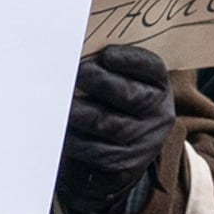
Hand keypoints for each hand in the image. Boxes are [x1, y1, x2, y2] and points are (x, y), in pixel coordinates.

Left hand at [57, 43, 172, 213]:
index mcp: (157, 87)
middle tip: (77, 74)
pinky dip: (73, 140)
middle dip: (101, 82)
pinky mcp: (123, 165)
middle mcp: (157, 115)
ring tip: (60, 103)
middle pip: (133, 97)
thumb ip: (102, 68)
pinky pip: (96, 152)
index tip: (106, 54)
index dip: (131, 61)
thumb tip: (70, 48)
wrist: (113, 161)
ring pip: (110, 125)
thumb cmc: (106, 108)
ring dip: (81, 112)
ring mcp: (143, 142)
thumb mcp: (116, 85)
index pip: (152, 69)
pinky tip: (56, 130)